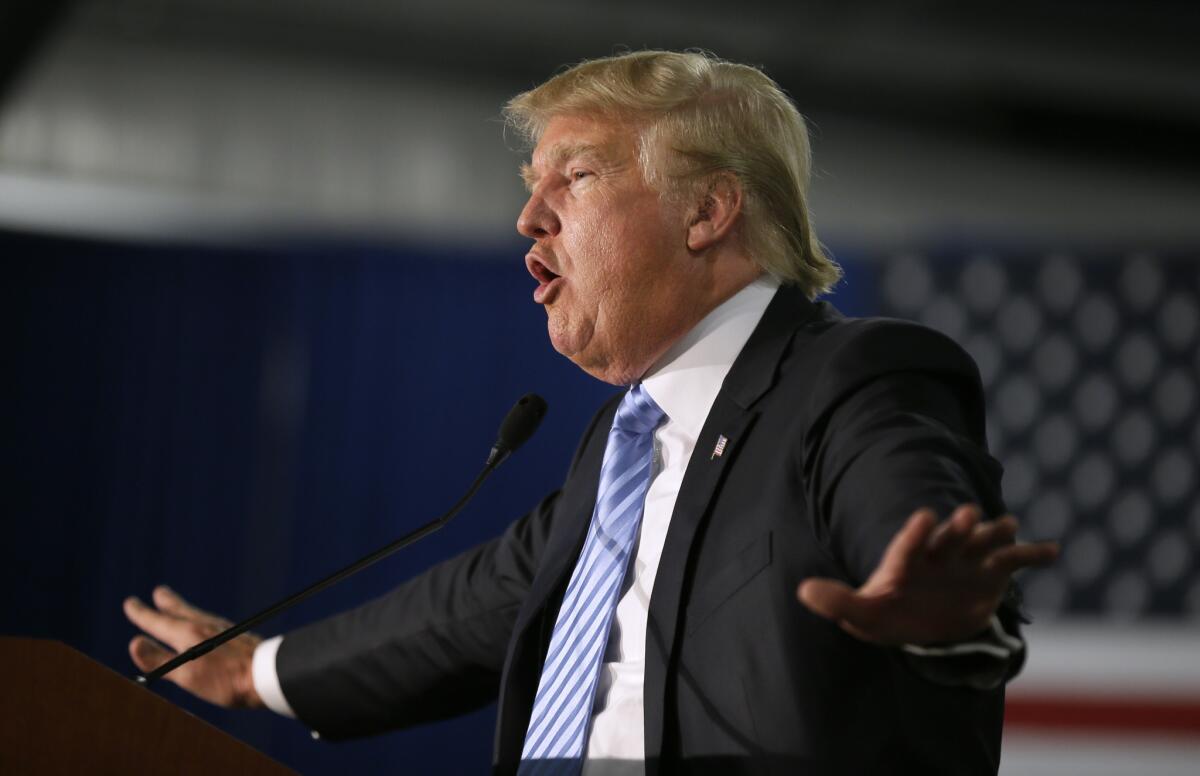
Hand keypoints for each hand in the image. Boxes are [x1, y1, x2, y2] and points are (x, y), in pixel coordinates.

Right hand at [124, 585, 263, 708]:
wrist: (267, 674)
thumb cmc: (225, 680)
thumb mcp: (187, 675)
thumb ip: (159, 660)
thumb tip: (134, 642)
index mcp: (188, 635)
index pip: (158, 622)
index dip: (142, 614)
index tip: (129, 603)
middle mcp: (204, 626)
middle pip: (180, 611)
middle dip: (166, 602)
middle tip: (158, 591)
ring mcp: (221, 628)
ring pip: (195, 614)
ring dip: (182, 608)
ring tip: (176, 605)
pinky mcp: (235, 634)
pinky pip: (209, 621)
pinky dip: (198, 618)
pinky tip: (205, 625)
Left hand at [796, 504, 1058, 645]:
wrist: (921, 618)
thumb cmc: (888, 612)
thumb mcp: (863, 612)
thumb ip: (838, 601)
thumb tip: (802, 592)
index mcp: (906, 560)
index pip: (908, 544)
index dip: (914, 532)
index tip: (923, 515)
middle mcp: (937, 553)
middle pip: (948, 537)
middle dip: (957, 527)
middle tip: (966, 514)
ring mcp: (966, 560)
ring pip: (982, 542)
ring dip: (994, 533)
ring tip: (1009, 525)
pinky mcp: (990, 573)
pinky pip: (1013, 561)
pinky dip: (1032, 554)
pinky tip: (1052, 550)